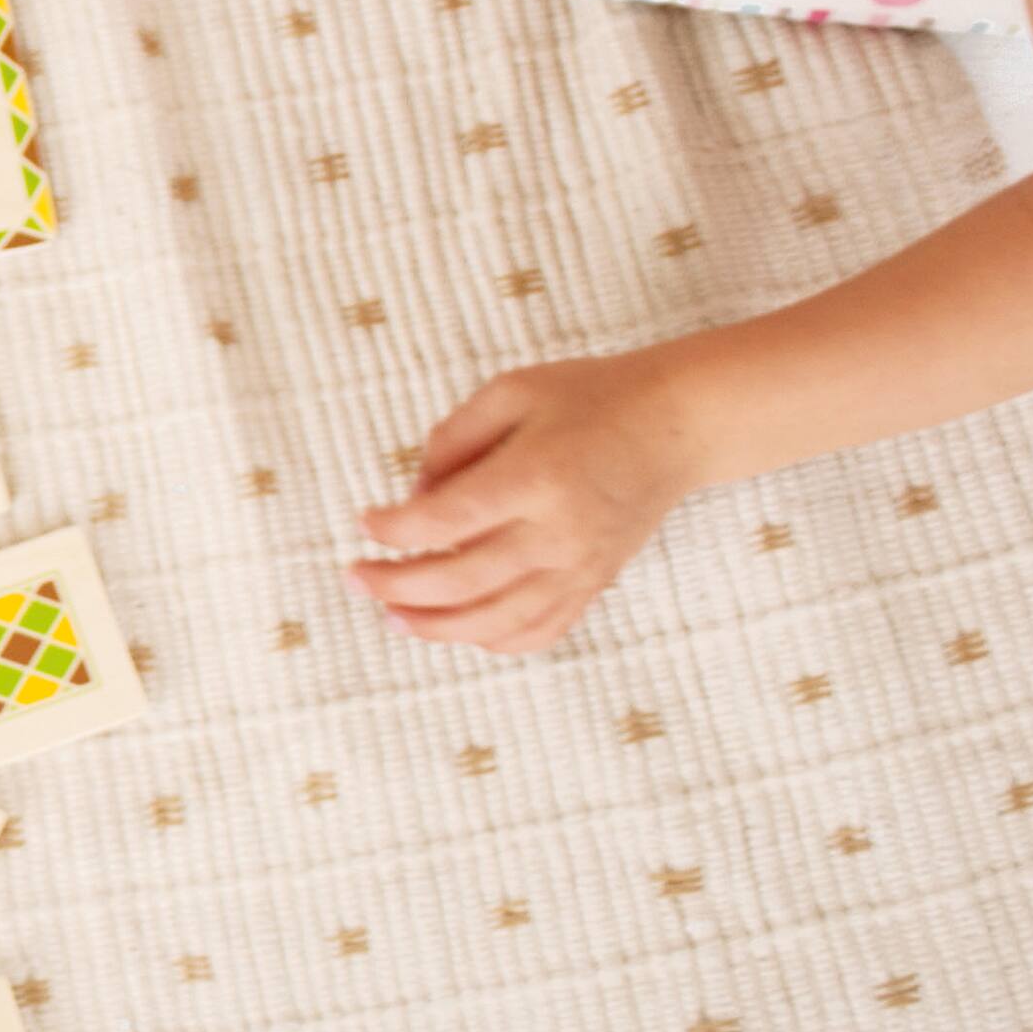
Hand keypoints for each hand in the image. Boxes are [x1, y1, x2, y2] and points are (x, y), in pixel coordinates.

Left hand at [349, 354, 702, 653]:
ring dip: (434, 627)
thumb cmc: (592, 398)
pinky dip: (494, 641)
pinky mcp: (594, 583)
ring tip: (391, 616)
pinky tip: (458, 631)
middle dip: (395, 586)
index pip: (445, 520)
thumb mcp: (513, 391)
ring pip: (495, 621)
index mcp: (535, 476)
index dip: (394, 529)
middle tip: (355, 578)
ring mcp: (580, 566)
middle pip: (460, 581)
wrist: (677, 424)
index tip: (365, 523)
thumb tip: (414, 493)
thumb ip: (453, 438)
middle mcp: (558, 532)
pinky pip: (539, 631)